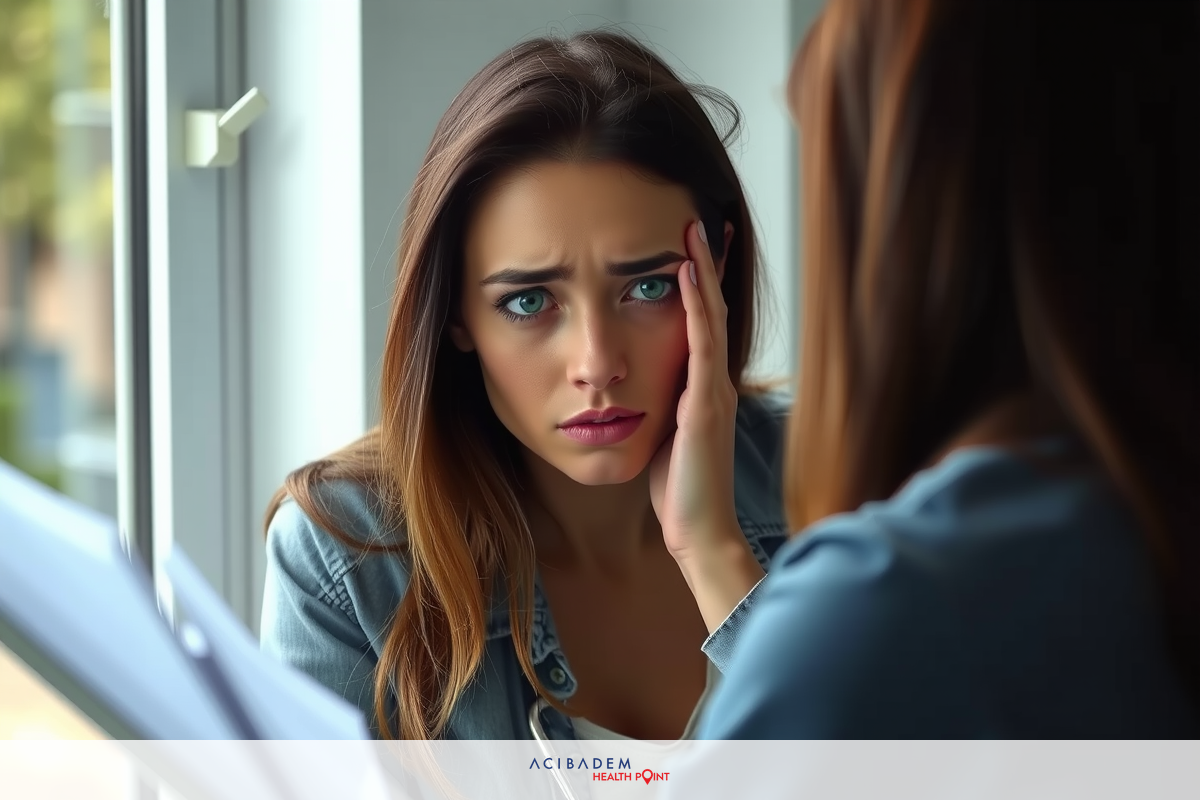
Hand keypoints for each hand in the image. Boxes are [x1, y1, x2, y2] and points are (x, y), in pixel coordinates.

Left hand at [648, 220, 763, 631]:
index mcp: (705, 388)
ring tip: (694, 231)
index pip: (704, 325)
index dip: (701, 286)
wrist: (699, 530)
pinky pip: (701, 344)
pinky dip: (696, 306)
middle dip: (708, 265)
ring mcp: (714, 390)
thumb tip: (639, 388)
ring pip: (712, 317)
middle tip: (701, 220)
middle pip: (714, 309)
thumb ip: (663, 407)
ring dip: (703, 272)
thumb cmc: (679, 489)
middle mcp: (715, 382)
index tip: (693, 248)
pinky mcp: (705, 403)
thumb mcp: (667, 436)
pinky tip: (686, 275)